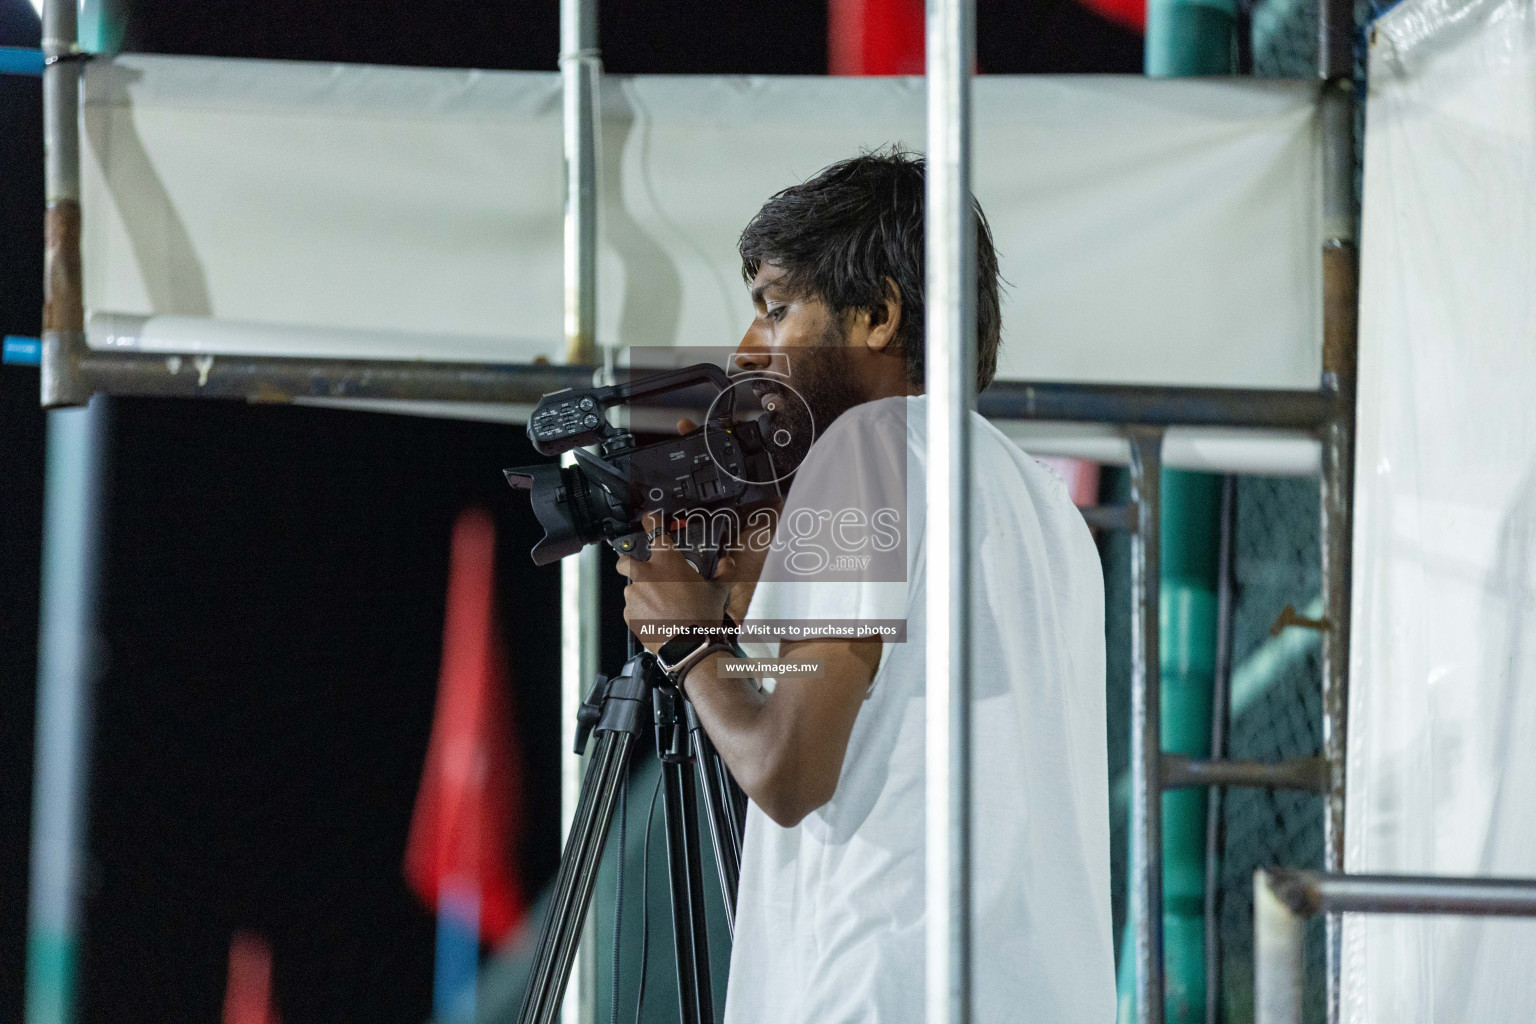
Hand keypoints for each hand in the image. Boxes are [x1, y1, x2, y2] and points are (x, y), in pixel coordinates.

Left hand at [616, 522, 733, 653]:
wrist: (688, 647)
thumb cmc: (702, 617)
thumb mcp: (719, 591)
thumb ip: (724, 573)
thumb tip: (728, 563)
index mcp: (667, 563)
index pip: (655, 532)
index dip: (651, 521)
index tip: (648, 519)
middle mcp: (646, 575)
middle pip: (625, 560)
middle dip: (629, 562)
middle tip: (643, 571)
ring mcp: (635, 595)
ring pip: (630, 587)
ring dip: (641, 592)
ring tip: (659, 605)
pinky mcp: (629, 615)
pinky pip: (632, 608)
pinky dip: (641, 611)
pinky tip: (656, 618)